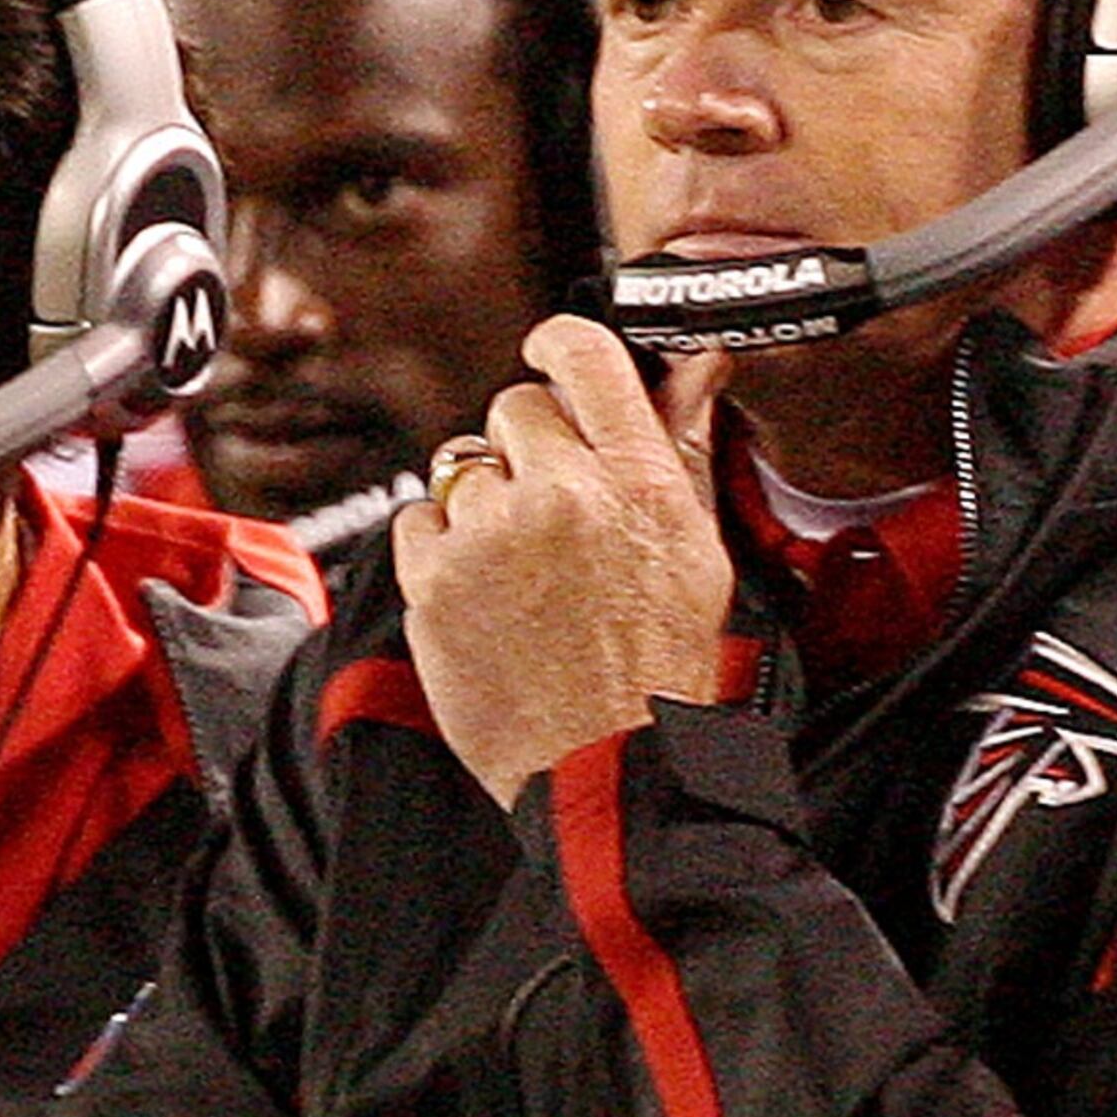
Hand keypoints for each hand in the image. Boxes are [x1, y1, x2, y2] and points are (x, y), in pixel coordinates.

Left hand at [392, 316, 734, 806]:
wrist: (608, 769)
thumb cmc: (661, 670)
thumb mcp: (698, 553)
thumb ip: (682, 450)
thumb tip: (694, 367)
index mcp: (638, 479)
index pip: (582, 352)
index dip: (559, 347)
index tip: (552, 361)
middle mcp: (561, 494)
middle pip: (515, 406)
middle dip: (532, 447)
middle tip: (558, 511)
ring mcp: (489, 536)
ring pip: (463, 465)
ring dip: (486, 501)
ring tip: (524, 567)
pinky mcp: (433, 581)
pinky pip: (419, 519)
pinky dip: (443, 548)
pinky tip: (486, 591)